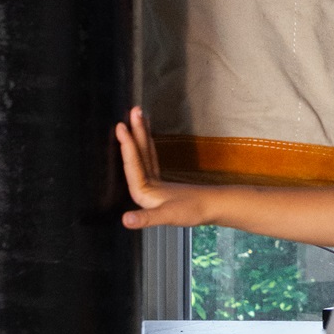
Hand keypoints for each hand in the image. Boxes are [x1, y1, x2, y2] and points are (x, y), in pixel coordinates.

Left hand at [116, 107, 209, 230]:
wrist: (212, 210)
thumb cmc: (192, 212)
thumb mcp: (169, 216)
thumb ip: (147, 219)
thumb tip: (126, 220)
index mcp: (143, 194)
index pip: (133, 166)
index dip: (127, 147)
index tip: (122, 128)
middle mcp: (144, 187)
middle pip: (136, 157)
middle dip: (134, 134)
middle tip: (133, 112)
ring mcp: (152, 182)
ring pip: (143, 154)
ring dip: (140, 135)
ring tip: (138, 115)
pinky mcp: (160, 180)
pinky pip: (151, 157)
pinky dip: (148, 144)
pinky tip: (146, 134)